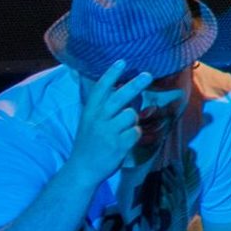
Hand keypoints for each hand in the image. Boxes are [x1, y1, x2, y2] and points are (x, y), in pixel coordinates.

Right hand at [65, 59, 151, 186]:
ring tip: (122, 130)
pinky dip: (134, 135)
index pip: (100, 89)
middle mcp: (98, 119)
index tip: (122, 61)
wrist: (82, 169)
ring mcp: (108, 132)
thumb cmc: (90, 142)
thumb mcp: (90, 122)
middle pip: (120, 97)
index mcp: (90, 112)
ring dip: (133, 121)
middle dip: (135, 85)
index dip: (111, 74)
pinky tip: (124, 142)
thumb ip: (104, 108)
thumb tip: (125, 90)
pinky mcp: (118, 145)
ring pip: (132, 115)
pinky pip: (136, 132)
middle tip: (148, 75)